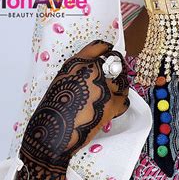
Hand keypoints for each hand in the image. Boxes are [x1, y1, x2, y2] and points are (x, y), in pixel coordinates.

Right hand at [20, 39, 129, 170]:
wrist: (53, 133)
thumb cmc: (53, 110)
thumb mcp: (62, 80)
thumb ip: (80, 71)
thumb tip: (96, 70)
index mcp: (76, 62)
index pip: (99, 46)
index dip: (107, 50)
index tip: (110, 53)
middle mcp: (92, 70)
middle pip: (115, 62)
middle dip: (116, 69)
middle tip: (112, 79)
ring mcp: (104, 86)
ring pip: (122, 81)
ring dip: (118, 87)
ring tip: (107, 97)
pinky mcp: (112, 103)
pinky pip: (124, 99)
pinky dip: (119, 104)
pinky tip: (109, 108)